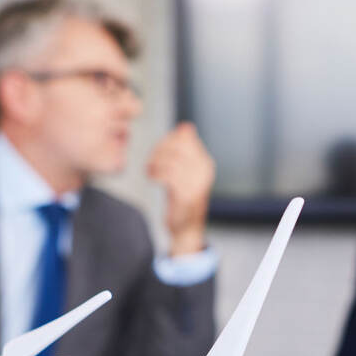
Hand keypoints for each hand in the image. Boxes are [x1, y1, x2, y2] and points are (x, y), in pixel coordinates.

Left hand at [147, 122, 214, 256]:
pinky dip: (156, 173)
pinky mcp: (186, 194)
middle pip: (177, 146)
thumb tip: (186, 127)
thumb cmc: (183, 199)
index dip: (166, 140)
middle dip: (159, 150)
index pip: (185, 137)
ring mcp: (197, 183)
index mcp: (205, 163)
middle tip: (151, 161)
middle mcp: (204, 171)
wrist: (186, 228)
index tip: (157, 151)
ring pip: (171, 159)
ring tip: (150, 170)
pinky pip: (168, 175)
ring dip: (155, 163)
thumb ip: (185, 150)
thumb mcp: (186, 171)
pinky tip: (152, 177)